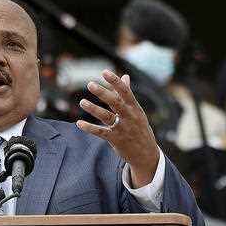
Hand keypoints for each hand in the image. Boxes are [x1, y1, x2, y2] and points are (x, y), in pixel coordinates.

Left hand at [76, 70, 159, 187]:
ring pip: (107, 117)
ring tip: (82, 102)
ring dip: (94, 109)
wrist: (146, 153)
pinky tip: (79, 123)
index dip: (115, 81)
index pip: (125, 92)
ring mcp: (123, 129)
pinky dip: (90, 128)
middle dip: (103, 93)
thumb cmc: (139, 128)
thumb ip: (128, 94)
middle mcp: (129, 117)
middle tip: (90, 84)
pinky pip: (101, 132)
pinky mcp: (116, 140)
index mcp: (135, 108)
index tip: (104, 72)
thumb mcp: (137, 111)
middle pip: (115, 102)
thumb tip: (125, 76)